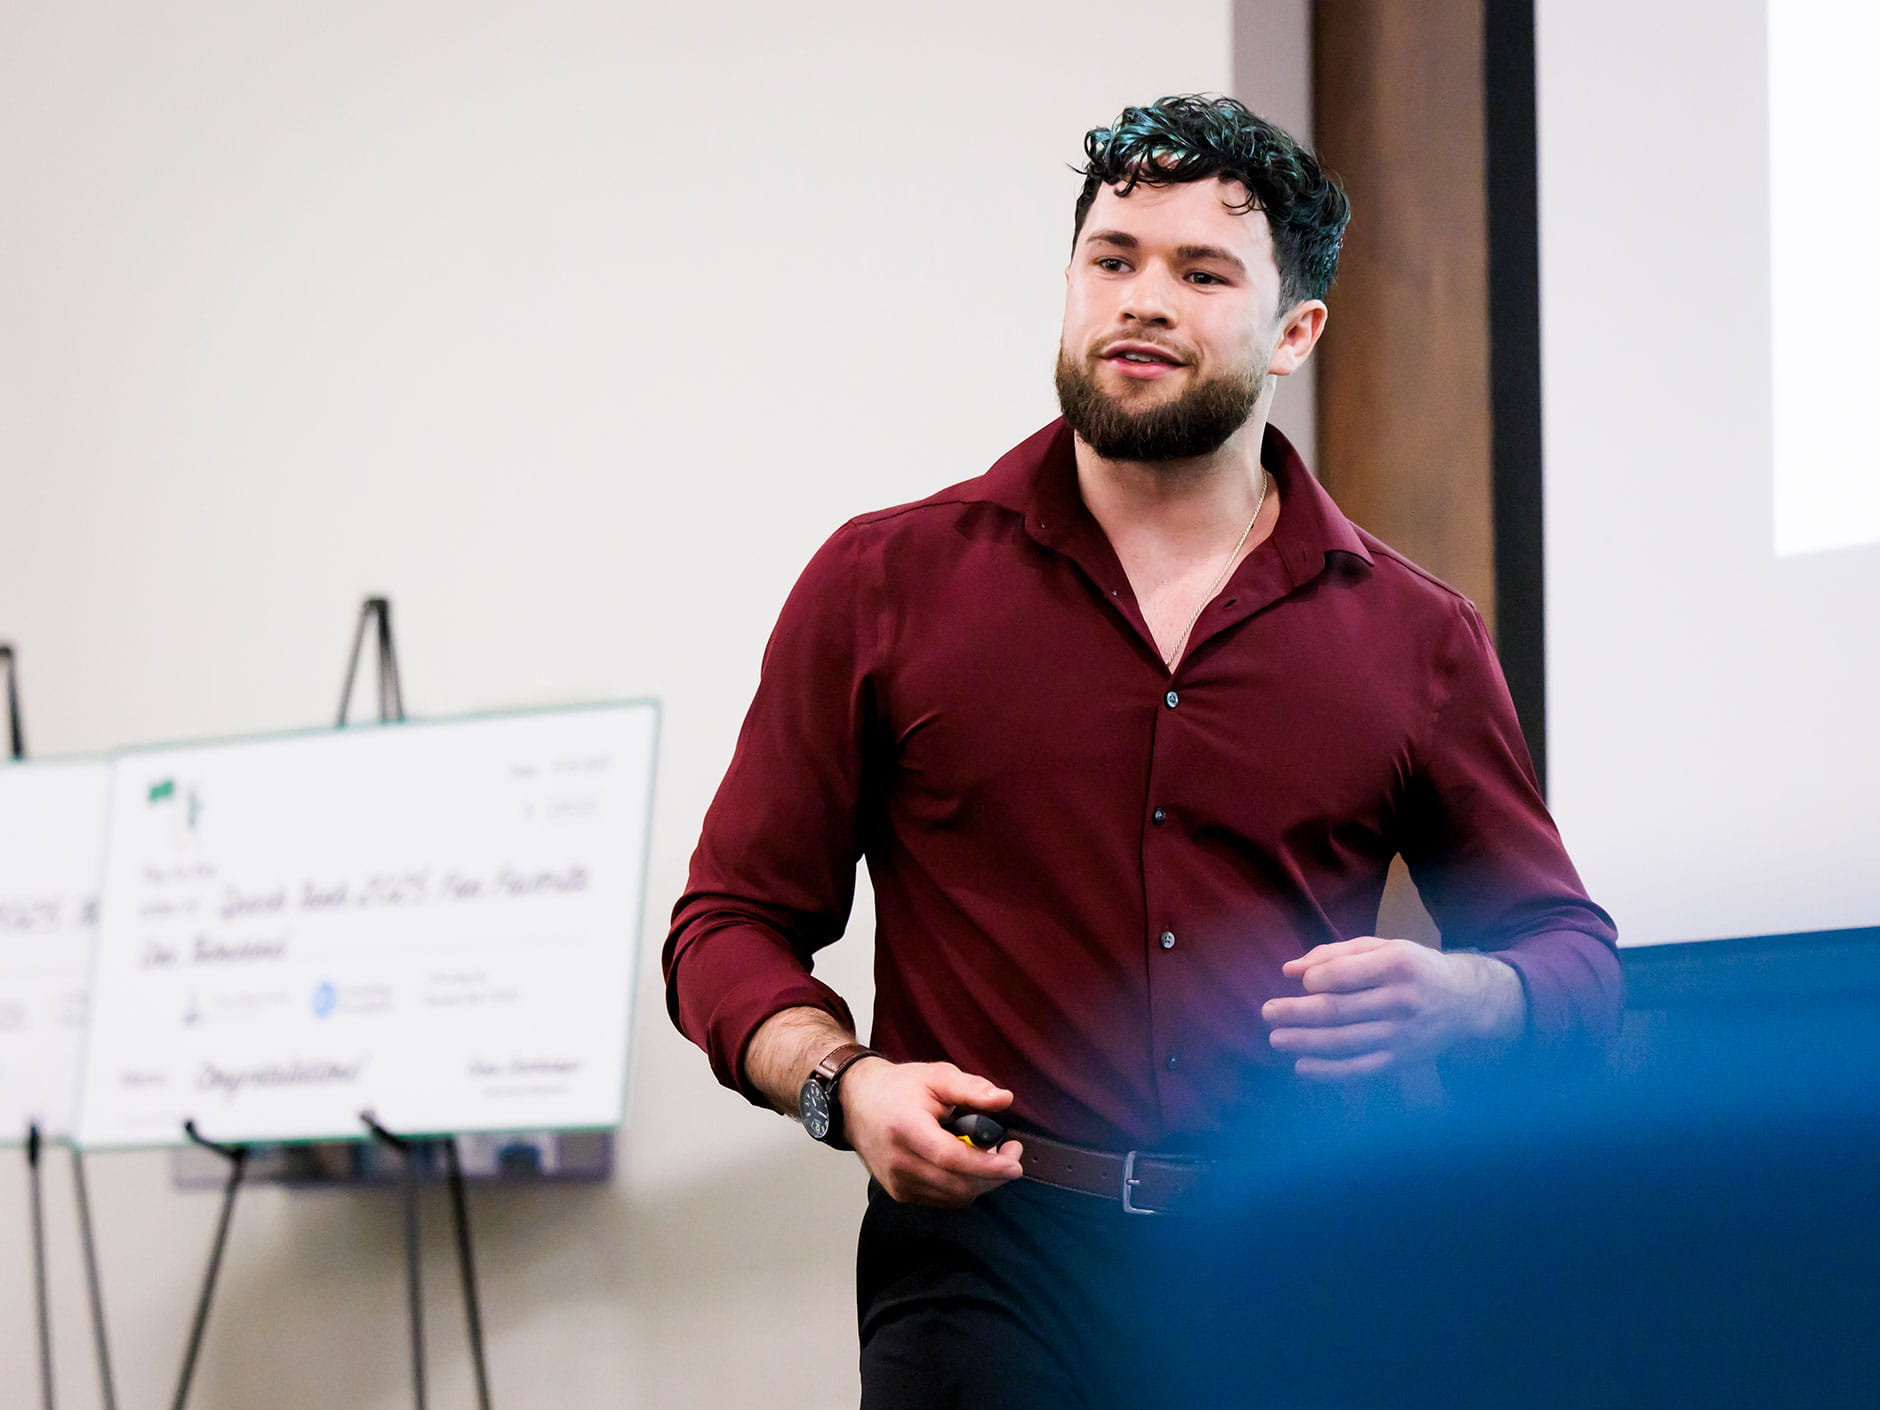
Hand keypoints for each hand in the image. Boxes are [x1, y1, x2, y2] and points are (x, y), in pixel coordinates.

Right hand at [840, 1059, 1023, 1207]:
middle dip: (993, 1174)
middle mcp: (898, 1161)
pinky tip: (968, 1165)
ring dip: (980, 1181)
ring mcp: (897, 1182)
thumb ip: (971, 1088)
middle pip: (957, 1183)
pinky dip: (963, 1186)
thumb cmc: (898, 1088)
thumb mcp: (937, 1076)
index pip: (951, 1158)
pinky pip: (943, 1199)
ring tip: (990, 1155)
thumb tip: (1004, 1099)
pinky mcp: (900, 1193)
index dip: (987, 1165)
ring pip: (954, 1196)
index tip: (1014, 1163)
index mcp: (906, 1128)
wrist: (859, 1104)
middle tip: (1011, 1152)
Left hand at [1262, 937, 1525, 1079]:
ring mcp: (1403, 1035)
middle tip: (1266, 1012)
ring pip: (1344, 1042)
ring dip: (1304, 1042)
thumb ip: (1333, 954)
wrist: (1464, 1001)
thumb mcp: (1380, 947)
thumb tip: (1289, 971)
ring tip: (1275, 1038)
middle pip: (1338, 1010)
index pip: (1342, 975)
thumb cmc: (1411, 967)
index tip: (1300, 983)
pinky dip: (1328, 1072)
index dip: (1313, 980)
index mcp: (1397, 964)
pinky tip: (1301, 1067)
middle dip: (1296, 1013)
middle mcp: (1402, 1001)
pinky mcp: (1402, 1061)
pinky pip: (1359, 1070)